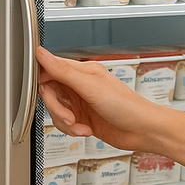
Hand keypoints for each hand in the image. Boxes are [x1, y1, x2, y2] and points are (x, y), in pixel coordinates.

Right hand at [36, 47, 160, 152]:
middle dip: (56, 108)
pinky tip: (85, 130)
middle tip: (69, 116)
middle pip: (49, 93)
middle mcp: (80, 85)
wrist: (142, 130)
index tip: (43, 92)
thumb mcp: (91, 86)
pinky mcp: (82, 118)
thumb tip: (42, 53)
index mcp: (82, 71)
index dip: (42, 81)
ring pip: (55, 110)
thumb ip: (64, 71)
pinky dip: (71, 130)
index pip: (50, 69)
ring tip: (80, 125)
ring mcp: (81, 102)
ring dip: (64, 122)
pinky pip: (64, 124)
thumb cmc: (126, 105)